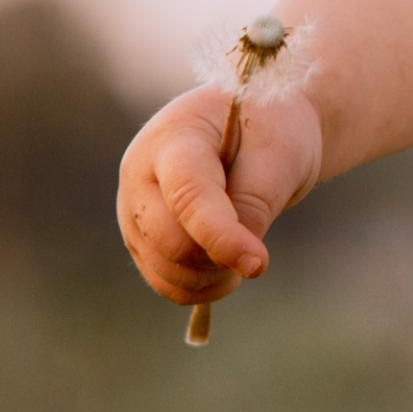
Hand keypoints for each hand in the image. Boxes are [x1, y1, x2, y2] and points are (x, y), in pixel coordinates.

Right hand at [116, 82, 322, 309]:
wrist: (253, 125)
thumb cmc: (268, 130)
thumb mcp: (278, 153)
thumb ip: (256, 202)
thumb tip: (236, 259)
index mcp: (173, 139)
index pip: (188, 196)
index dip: (221, 235)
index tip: (258, 263)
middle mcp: (140, 175)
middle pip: (171, 242)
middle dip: (220, 257)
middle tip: (258, 249)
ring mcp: (134, 209)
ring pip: (168, 271)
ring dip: (214, 276)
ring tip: (247, 251)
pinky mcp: (141, 239)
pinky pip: (167, 283)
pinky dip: (202, 287)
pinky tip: (229, 269)